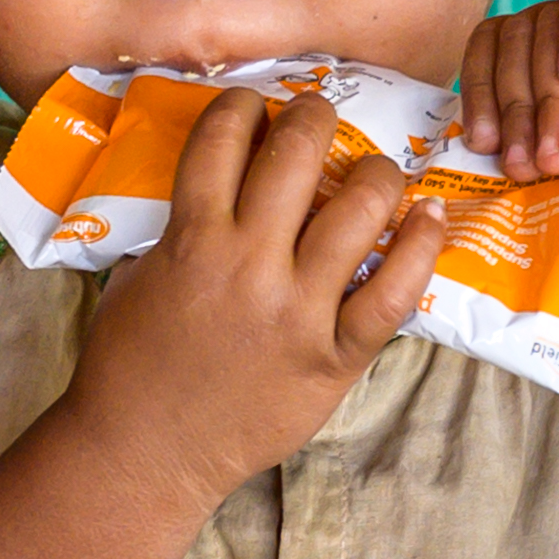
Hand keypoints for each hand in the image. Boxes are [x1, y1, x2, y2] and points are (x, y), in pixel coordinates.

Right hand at [57, 89, 445, 509]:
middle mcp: (248, 264)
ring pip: (359, 209)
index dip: (246, 104)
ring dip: (377, 173)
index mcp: (191, 239)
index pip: (223, 137)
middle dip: (316, 116)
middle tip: (323, 118)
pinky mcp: (333, 356)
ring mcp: (296, 310)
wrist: (144, 453)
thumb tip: (222, 177)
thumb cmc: (132, 363)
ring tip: (377, 171)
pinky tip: (427, 218)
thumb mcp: (137, 275)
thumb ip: (181, 223)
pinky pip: (393, 293)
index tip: (260, 105)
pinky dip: (419, 248)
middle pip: (299, 154)